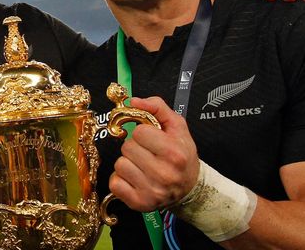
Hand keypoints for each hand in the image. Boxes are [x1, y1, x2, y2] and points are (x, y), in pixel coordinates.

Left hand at [109, 97, 199, 211]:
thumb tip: (133, 102)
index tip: (152, 139)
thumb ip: (157, 107)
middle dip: (135, 147)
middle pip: (127, 148)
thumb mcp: (177, 126)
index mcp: (174, 153)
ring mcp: (151, 191)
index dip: (144, 133)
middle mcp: (164, 174)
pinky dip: (121, 179)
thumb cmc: (182, 154)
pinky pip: (115, 183)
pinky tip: (135, 178)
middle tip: (148, 153)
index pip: (139, 132)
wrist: (189, 187)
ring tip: (142, 166)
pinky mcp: (139, 203)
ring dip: (127, 163)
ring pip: (120, 165)